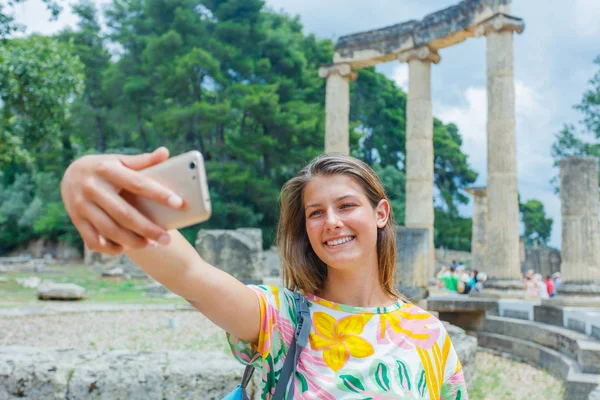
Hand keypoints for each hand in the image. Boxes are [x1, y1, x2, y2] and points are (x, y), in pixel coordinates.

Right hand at [61, 147, 183, 254]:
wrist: (68, 174)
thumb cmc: (104, 168)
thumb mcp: (120, 160)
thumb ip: (142, 161)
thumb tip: (165, 152)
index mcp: (107, 170)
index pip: (137, 183)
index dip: (159, 194)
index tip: (179, 203)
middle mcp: (92, 188)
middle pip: (124, 214)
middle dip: (148, 229)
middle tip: (167, 239)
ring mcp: (82, 206)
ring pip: (110, 230)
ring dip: (133, 241)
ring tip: (153, 245)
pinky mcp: (76, 220)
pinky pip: (94, 241)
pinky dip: (111, 248)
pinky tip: (127, 248)